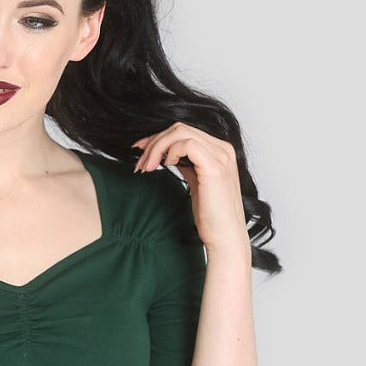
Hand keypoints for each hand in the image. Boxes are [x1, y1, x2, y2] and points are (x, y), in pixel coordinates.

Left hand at [131, 122, 248, 253]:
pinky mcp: (215, 167)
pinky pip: (186, 145)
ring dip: (157, 147)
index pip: (184, 132)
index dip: (159, 138)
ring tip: (146, 167)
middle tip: (139, 163)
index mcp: (220, 151)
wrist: (225, 237)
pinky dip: (169, 151)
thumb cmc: (212, 217)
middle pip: (180, 128)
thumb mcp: (197, 183)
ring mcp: (221, 156)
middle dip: (154, 142)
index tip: (140, 151)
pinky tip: (164, 166)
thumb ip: (187, 165)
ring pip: (180, 133)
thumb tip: (168, 155)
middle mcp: (223, 149)